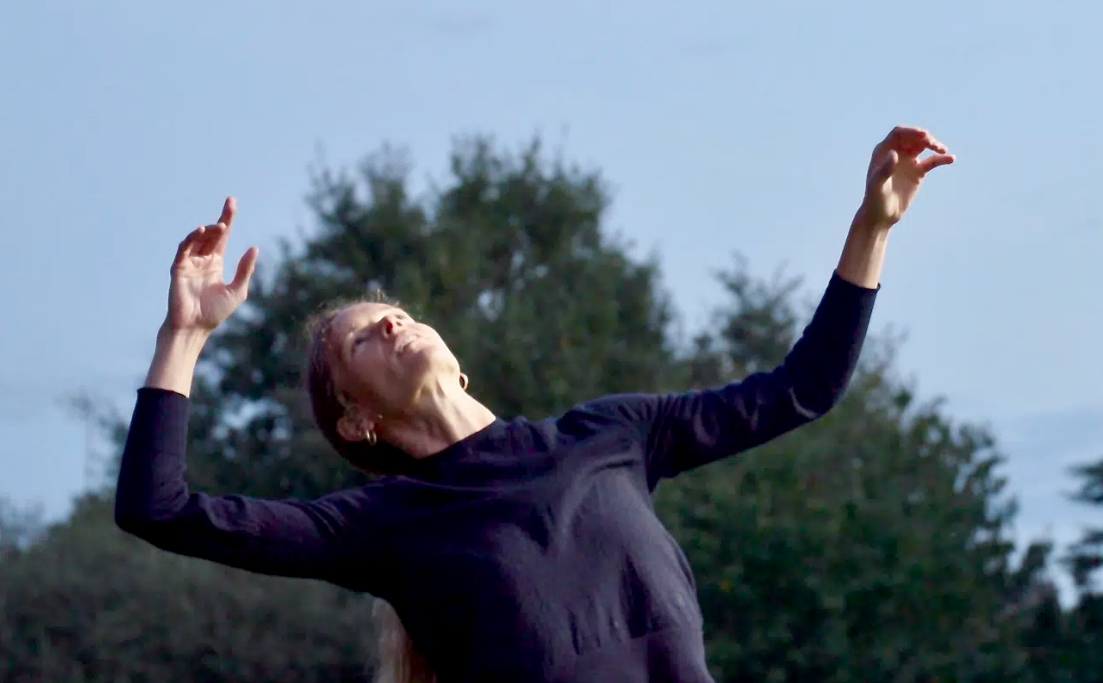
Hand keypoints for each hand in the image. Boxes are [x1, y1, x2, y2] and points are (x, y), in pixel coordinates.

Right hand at [165, 197, 258, 333]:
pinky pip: (184, 249)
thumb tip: (254, 248)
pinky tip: (200, 231)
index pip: (222, 237)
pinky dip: (191, 239)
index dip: (227, 219)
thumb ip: (245, 270)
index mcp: (215, 263)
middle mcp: (202, 260)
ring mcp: (189, 263)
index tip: (232, 203)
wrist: (195, 328)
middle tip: (230, 203)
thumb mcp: (237, 290)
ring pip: (199, 239)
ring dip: (209, 230)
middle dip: (221, 219)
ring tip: (220, 225)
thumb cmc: (215, 312)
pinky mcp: (179, 268)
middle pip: (212, 234)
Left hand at [861, 126, 954, 227]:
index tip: (923, 135)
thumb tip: (894, 154)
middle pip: (913, 138)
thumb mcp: (877, 185)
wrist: (882, 215)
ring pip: (924, 146)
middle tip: (933, 146)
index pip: (899, 133)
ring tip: (942, 150)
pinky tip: (951, 159)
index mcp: (884, 151)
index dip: (911, 131)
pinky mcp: (918, 172)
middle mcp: (897, 152)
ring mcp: (908, 161)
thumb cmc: (875, 199)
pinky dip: (941, 159)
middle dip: (924, 138)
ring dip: (934, 145)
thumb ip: (885, 169)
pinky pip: (932, 161)